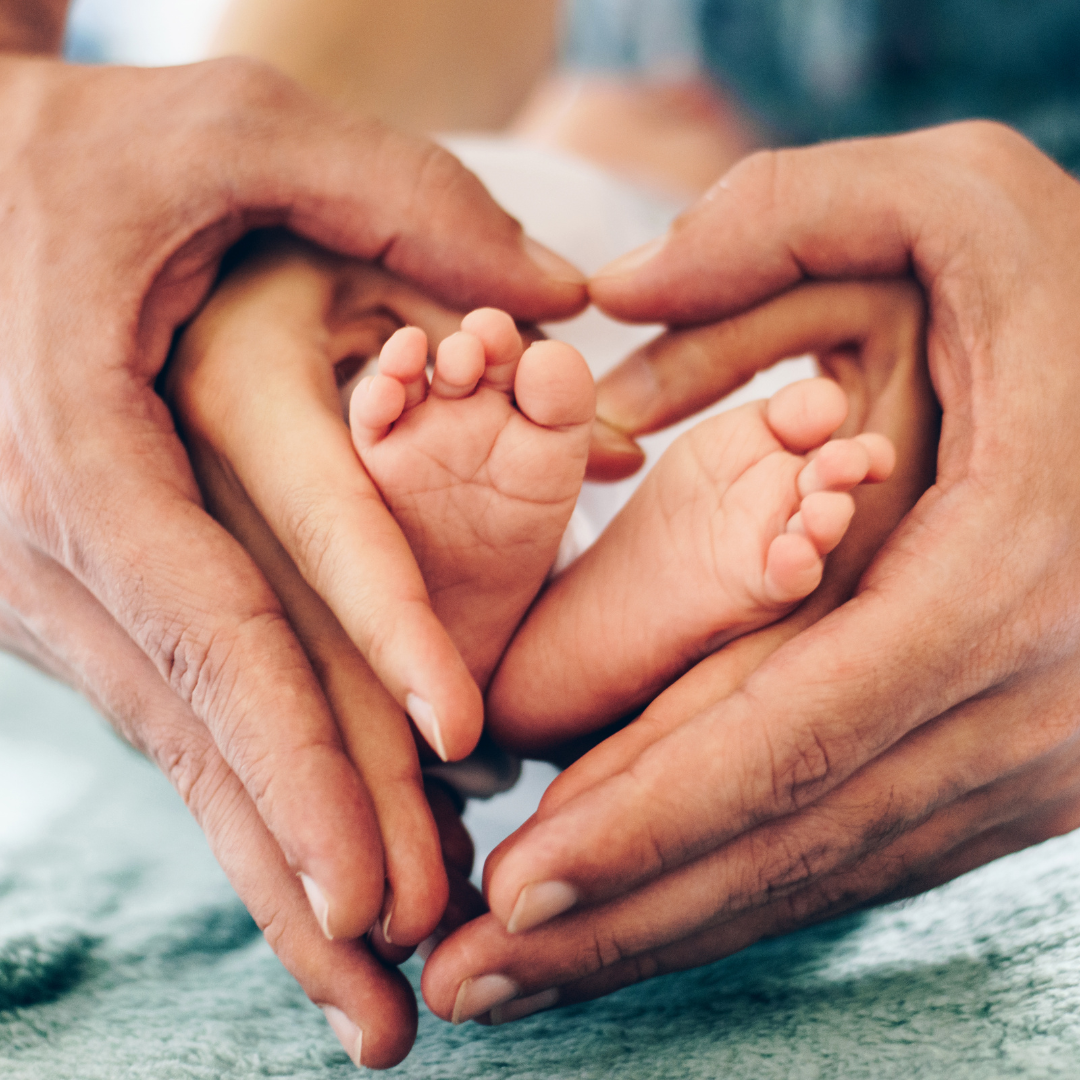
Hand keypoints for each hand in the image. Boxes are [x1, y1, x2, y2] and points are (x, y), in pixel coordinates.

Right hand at [0, 51, 583, 1064]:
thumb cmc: (96, 153)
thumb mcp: (233, 132)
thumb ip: (398, 199)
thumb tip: (567, 297)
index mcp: (96, 441)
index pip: (221, 620)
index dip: (311, 743)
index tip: (388, 872)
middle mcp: (73, 542)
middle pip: (205, 731)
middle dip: (302, 868)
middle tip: (393, 1009)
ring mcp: (77, 582)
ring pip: (196, 747)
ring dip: (285, 868)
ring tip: (372, 996)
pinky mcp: (108, 591)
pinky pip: (192, 709)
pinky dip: (262, 799)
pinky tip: (326, 878)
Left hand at [423, 122, 1079, 1022]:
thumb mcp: (972, 204)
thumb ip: (791, 214)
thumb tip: (621, 288)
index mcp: (988, 577)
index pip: (782, 735)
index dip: (643, 821)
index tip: (512, 886)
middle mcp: (1006, 703)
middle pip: (779, 842)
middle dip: (619, 920)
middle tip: (470, 980)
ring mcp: (1017, 760)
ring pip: (809, 873)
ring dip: (659, 934)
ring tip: (520, 980)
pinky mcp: (998, 772)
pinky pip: (848, 853)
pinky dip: (733, 896)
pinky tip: (643, 919)